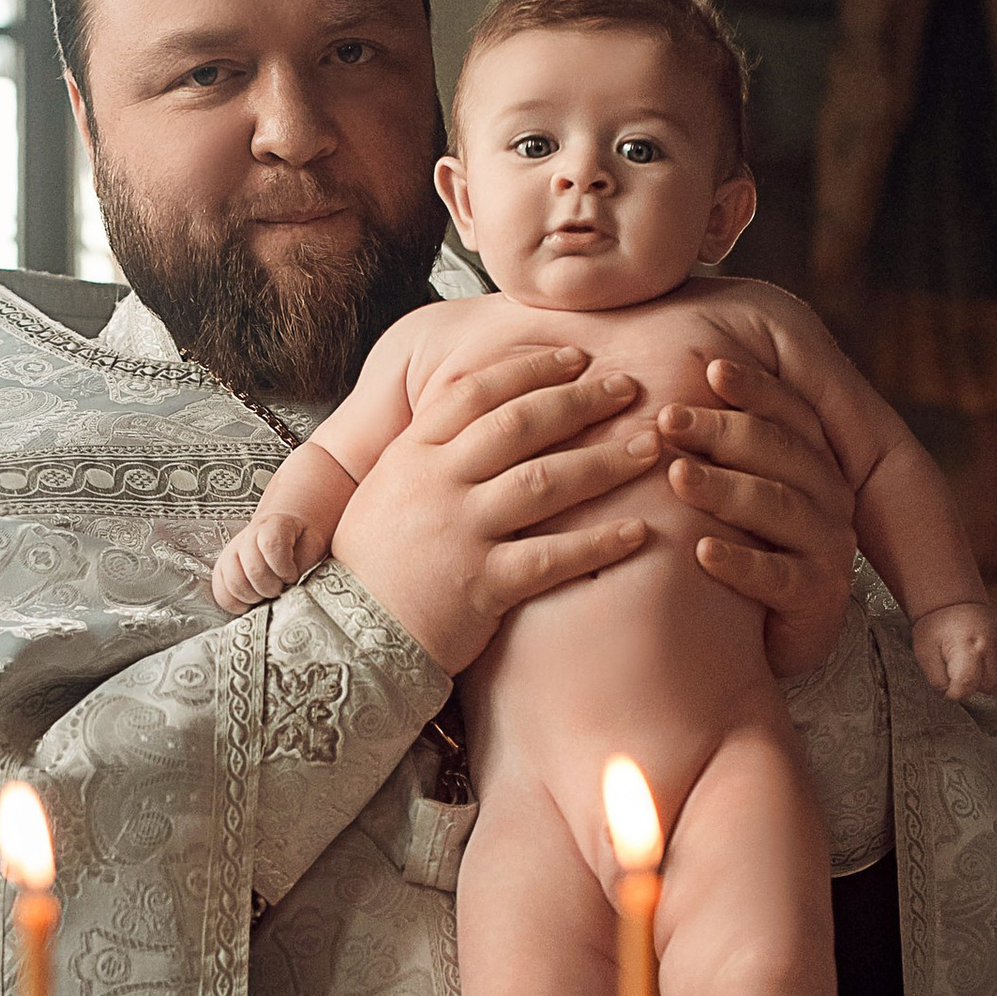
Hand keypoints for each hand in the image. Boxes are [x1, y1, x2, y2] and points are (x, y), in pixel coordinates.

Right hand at [211, 510, 318, 614]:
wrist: (285, 533)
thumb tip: (292, 589)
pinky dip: (236, 604)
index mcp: (273, 525)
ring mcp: (231, 553)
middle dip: (271, 588)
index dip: (284, 568)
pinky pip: (221, 593)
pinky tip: (250, 603)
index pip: (271, 546)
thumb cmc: (300, 543)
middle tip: (280, 589)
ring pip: (234, 583)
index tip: (292, 576)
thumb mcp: (313, 545)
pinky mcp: (222, 569)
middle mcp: (248, 537)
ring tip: (266, 595)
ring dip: (254, 597)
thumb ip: (304, 563)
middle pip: (253, 570)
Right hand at [329, 346, 658, 676]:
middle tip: (629, 388)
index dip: (531, 369)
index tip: (576, 357)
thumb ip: (430, 454)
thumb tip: (479, 418)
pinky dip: (599, 543)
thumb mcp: (384, 490)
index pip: (477, 392)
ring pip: (545, 481)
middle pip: (520, 425)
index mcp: (413, 455)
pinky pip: (553, 557)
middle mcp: (437, 484)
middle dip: (581, 401)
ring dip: (605, 461)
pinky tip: (638, 532)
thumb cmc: (372, 565)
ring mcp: (460, 532)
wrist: (345, 638)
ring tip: (651, 449)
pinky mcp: (483, 584)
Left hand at [659, 358, 856, 679]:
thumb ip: (696, 434)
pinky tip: (701, 552)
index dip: (752, 387)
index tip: (709, 367)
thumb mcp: (709, 482)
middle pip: (780, 450)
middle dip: (724, 431)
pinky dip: (741, 563)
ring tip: (676, 477)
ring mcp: (826, 546)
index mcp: (804, 455)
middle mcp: (824, 494)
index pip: (785, 410)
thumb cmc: (714, 544)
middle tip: (668, 419)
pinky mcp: (817, 599)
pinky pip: (780, 577)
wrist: (742, 640)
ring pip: (780, 506)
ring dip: (726, 489)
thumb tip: (649, 385)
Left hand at [912, 599, 996, 699]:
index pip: (967, 685)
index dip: (956, 693)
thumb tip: (950, 695)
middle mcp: (992, 643)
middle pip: (987, 685)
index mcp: (967, 645)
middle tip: (963, 672)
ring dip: (992, 684)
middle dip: (973, 686)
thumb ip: (936, 679)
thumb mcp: (925, 652)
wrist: (956, 603)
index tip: (950, 687)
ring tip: (979, 671)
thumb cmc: (939, 628)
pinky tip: (996, 671)